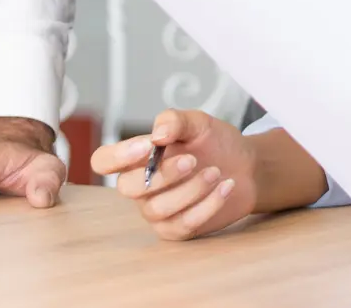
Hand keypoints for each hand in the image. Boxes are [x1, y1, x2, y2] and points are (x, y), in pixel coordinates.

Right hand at [90, 109, 257, 240]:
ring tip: (215, 172)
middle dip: (162, 174)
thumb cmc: (214, 143)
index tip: (148, 145)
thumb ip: (175, 121)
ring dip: (190, 189)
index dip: (118, 156)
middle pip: (128, 188)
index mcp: (137, 158)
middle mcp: (140, 187)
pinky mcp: (177, 229)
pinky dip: (208, 204)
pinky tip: (226, 186)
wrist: (246, 165)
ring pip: (158, 208)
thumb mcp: (198, 123)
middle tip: (192, 160)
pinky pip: (183, 224)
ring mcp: (156, 211)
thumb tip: (157, 135)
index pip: (104, 160)